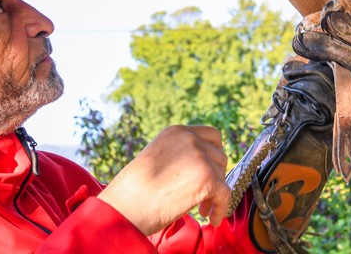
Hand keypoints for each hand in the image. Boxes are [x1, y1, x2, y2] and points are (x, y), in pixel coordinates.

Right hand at [97, 125, 230, 234]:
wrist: (125, 206)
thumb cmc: (135, 190)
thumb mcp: (158, 158)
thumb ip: (180, 155)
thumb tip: (204, 166)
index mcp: (176, 132)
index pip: (212, 135)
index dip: (215, 154)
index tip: (212, 170)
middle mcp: (190, 139)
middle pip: (219, 156)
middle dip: (216, 176)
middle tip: (206, 195)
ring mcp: (199, 158)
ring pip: (222, 177)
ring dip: (215, 194)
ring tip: (203, 209)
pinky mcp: (207, 179)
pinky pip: (225, 195)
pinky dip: (222, 209)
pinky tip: (213, 218)